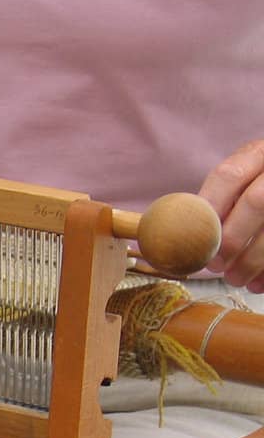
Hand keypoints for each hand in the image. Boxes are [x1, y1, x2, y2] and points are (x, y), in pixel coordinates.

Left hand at [199, 139, 263, 291]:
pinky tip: (259, 284)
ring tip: (235, 279)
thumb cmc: (254, 189)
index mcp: (258, 154)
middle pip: (256, 201)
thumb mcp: (242, 183)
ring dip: (252, 260)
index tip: (192, 238)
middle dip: (232, 239)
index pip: (229, 174)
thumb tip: (181, 238)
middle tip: (215, 265)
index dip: (208, 207)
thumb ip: (218, 203)